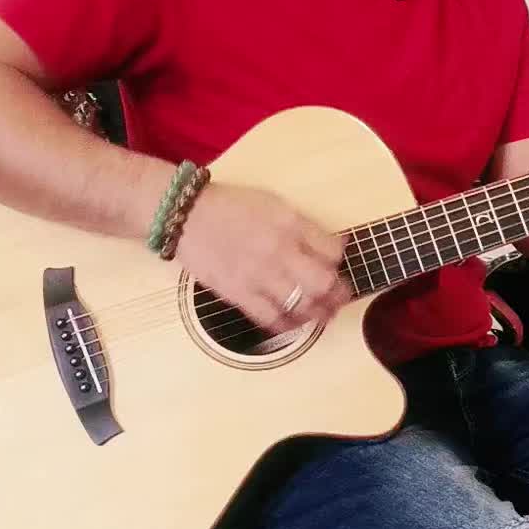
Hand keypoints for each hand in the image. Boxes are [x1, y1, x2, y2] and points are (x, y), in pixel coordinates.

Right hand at [175, 183, 351, 332]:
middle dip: (338, 293)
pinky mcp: (239, 293)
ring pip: (302, 305)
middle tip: (341, 297)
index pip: (332, 250)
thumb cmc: (229, 206)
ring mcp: (259, 274)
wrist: (187, 214)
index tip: (337, 264)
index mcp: (290, 223)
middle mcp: (279, 249)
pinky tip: (294, 323)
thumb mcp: (273, 203)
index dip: (340, 260)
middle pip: (323, 282)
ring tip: (324, 314)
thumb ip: (301, 225)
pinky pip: (272, 318)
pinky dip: (288, 325)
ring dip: (319, 313)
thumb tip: (328, 247)